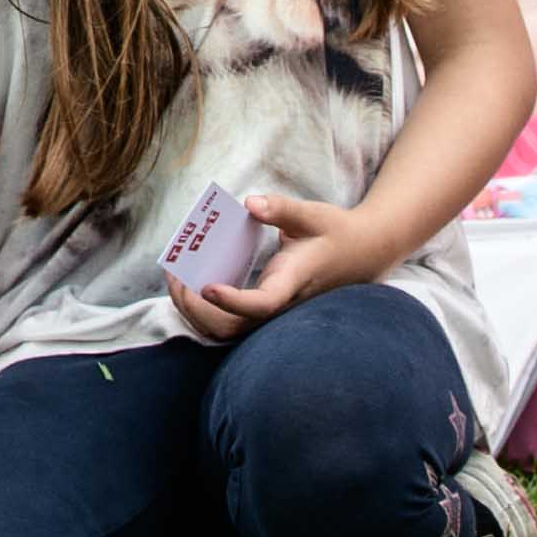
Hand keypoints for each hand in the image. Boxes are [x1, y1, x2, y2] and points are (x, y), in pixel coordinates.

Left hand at [166, 190, 368, 338]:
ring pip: (229, 332)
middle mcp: (281, 305)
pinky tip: (188, 285)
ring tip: (175, 280)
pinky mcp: (267, 310)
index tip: (206, 286)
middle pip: (235, 327)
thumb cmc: (335, 232)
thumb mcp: (312, 214)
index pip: (262, 304)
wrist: (362, 253)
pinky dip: (204, 311)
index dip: (233, 301)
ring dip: (196, 313)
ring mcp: (273, 313)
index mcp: (291, 282)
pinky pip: (231, 323)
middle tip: (174, 276)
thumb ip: (281, 209)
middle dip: (197, 309)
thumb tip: (249, 204)